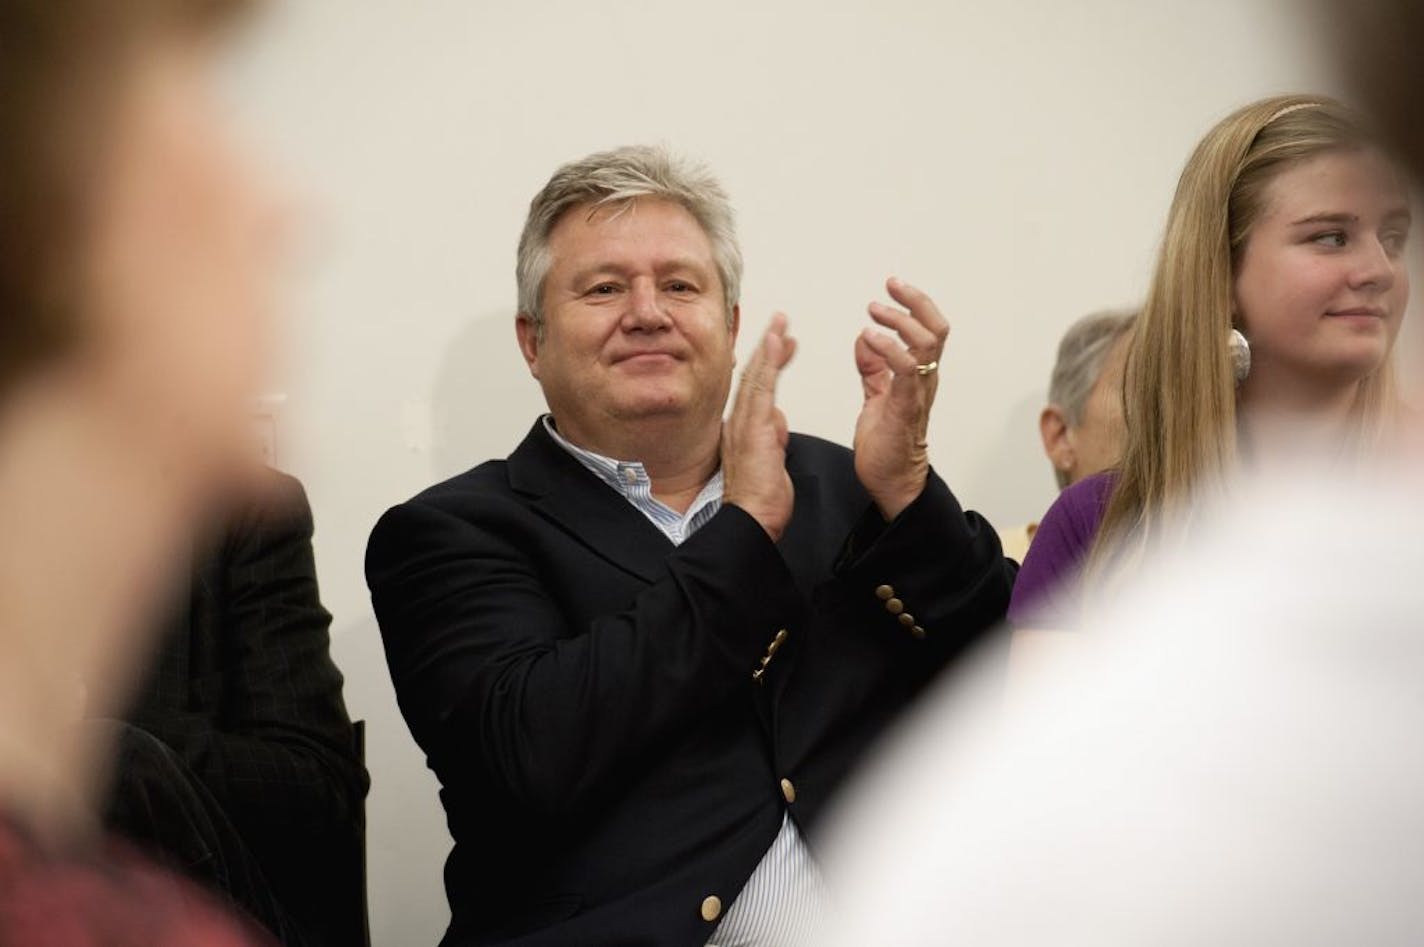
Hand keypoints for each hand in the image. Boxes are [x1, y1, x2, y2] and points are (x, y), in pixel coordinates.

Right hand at [723, 314, 797, 541]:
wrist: (751, 520)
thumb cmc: (761, 502)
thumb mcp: (773, 465)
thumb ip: (774, 441)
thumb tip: (778, 424)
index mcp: (744, 431)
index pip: (757, 390)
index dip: (767, 365)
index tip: (781, 346)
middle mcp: (739, 422)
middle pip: (753, 376)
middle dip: (767, 347)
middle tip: (781, 321)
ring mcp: (744, 423)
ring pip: (756, 376)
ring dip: (769, 346)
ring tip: (780, 322)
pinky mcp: (753, 427)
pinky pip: (762, 387)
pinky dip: (769, 362)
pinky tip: (777, 342)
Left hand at [853, 277, 949, 519]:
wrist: (890, 480)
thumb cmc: (886, 442)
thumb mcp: (876, 395)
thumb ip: (873, 367)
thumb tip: (864, 338)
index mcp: (919, 374)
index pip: (929, 329)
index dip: (915, 303)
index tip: (892, 286)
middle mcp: (925, 379)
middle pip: (936, 328)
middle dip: (915, 301)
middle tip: (890, 287)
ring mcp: (918, 392)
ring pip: (927, 343)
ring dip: (900, 321)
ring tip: (874, 312)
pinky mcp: (905, 407)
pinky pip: (907, 370)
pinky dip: (889, 348)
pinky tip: (868, 338)